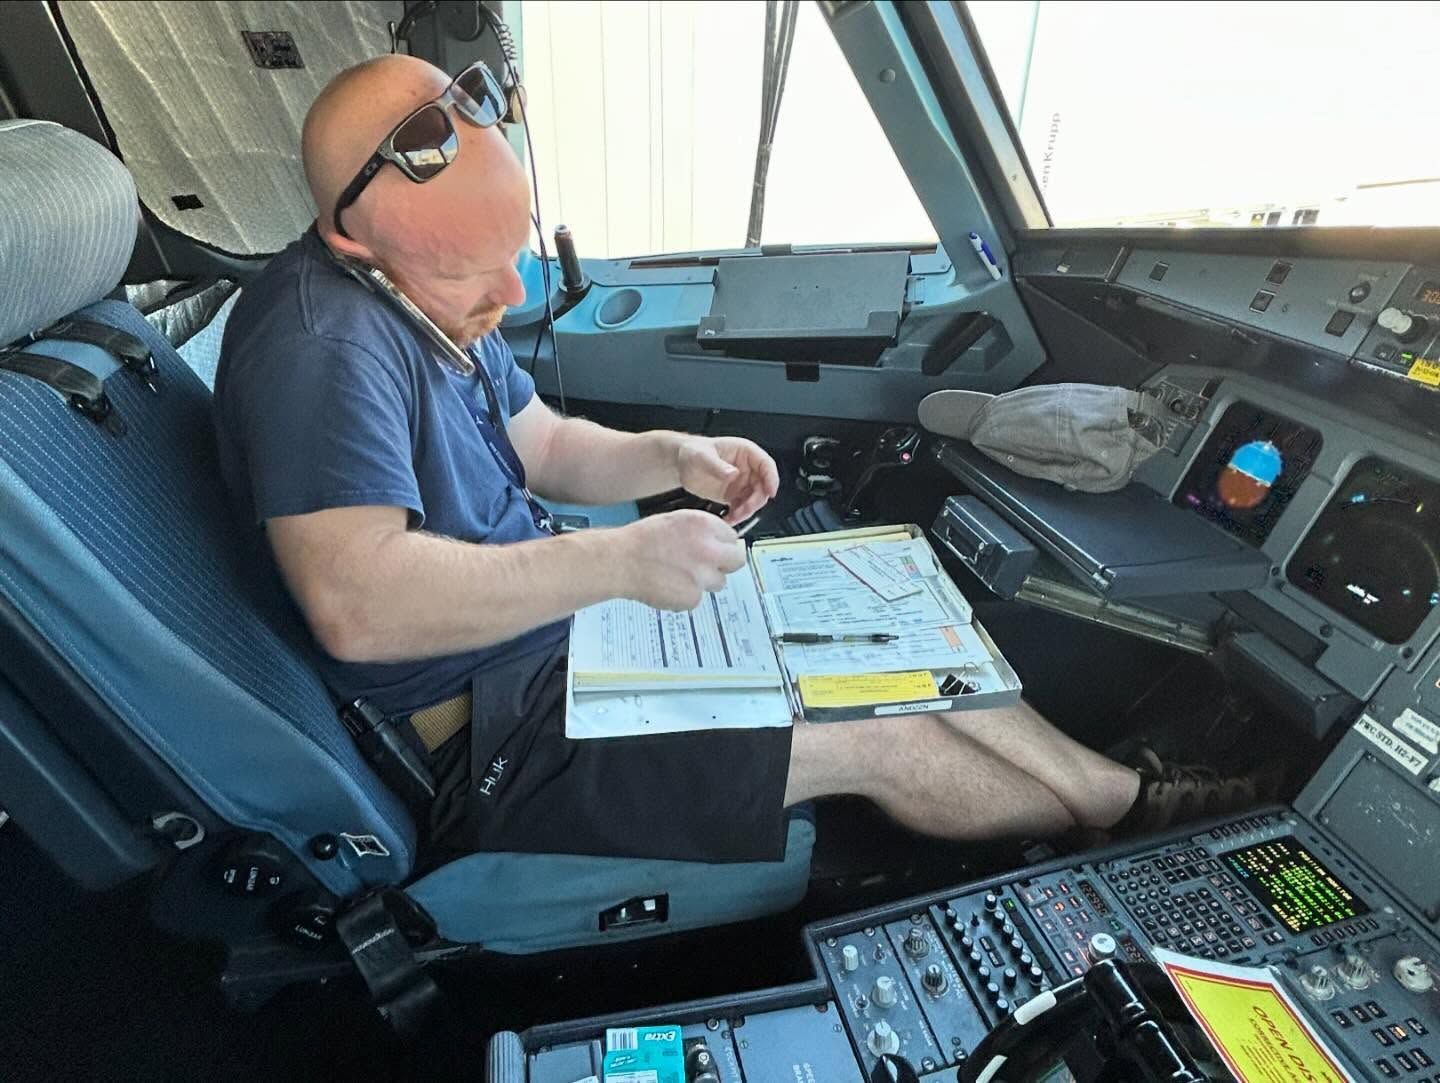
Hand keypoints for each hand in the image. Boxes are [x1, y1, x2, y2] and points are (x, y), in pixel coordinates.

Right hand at [614, 510, 745, 609]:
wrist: (621, 561)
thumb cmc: (642, 540)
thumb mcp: (676, 522)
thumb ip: (702, 532)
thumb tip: (719, 542)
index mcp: (704, 525)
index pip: (732, 537)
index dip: (722, 544)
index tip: (716, 549)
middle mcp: (709, 549)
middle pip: (737, 560)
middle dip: (726, 564)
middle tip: (711, 566)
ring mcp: (703, 576)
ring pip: (719, 582)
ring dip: (705, 581)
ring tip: (680, 576)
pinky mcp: (693, 597)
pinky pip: (698, 598)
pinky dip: (686, 596)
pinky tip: (670, 586)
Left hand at [676, 436, 779, 524]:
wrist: (681, 463)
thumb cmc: (694, 452)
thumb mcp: (703, 456)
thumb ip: (718, 465)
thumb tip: (733, 473)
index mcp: (745, 453)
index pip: (766, 465)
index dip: (771, 478)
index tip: (771, 492)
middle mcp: (746, 469)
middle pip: (762, 487)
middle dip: (755, 501)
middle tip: (744, 509)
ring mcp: (741, 483)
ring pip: (753, 500)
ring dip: (746, 511)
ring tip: (733, 516)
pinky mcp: (733, 496)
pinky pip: (741, 508)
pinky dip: (737, 516)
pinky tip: (728, 519)